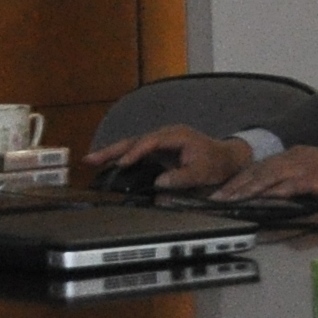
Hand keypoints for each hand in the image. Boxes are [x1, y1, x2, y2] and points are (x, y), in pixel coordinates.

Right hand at [84, 127, 253, 194]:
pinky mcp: (158, 150)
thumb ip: (182, 177)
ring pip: (132, 145)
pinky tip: (107, 164)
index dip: (135, 152)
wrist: (226, 159)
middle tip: (90, 158)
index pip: (150, 142)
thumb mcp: (203, 172)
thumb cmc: (216, 163)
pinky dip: (121, 157)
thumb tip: (158, 182)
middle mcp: (165, 135)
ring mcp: (160, 142)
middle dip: (113, 150)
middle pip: (135, 140)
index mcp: (177, 135)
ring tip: (90, 161)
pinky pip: (136, 152)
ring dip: (112, 153)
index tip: (122, 163)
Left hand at [220, 143, 317, 202]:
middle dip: (235, 184)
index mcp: (298, 157)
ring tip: (223, 200)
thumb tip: (281, 223)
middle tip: (216, 197)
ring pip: (262, 175)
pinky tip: (246, 199)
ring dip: (241, 189)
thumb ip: (300, 201)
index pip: (264, 167)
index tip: (228, 190)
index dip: (243, 179)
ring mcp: (301, 164)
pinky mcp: (307, 175)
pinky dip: (259, 192)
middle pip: (257, 169)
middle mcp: (295, 156)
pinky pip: (277, 184)